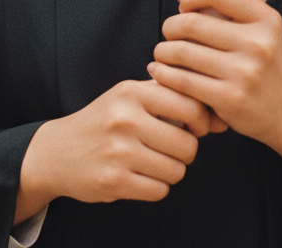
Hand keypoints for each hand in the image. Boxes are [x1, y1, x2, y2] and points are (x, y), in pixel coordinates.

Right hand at [14, 78, 210, 223]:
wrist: (58, 151)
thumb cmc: (107, 120)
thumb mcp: (133, 96)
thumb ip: (175, 99)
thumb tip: (223, 119)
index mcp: (133, 91)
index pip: (190, 105)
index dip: (201, 121)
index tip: (193, 127)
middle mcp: (126, 118)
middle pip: (188, 144)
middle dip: (186, 151)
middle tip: (171, 147)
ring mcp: (119, 151)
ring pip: (176, 170)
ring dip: (172, 170)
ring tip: (154, 161)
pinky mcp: (114, 181)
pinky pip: (159, 190)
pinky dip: (156, 187)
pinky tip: (141, 175)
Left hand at [149, 0, 281, 180]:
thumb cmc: (263, 63)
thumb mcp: (254, 30)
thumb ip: (219, 7)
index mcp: (266, 19)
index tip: (185, 7)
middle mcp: (258, 43)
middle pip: (193, 23)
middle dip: (171, 26)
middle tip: (169, 33)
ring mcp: (245, 72)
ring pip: (183, 52)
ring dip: (163, 51)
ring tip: (163, 53)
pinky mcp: (230, 99)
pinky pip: (184, 81)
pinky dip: (165, 74)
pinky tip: (161, 72)